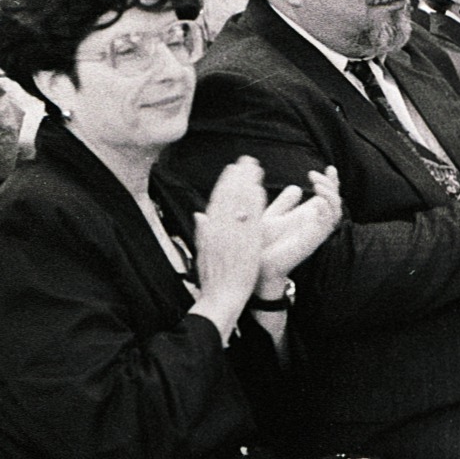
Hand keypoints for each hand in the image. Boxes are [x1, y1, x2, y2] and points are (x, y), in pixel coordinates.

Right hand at [192, 156, 267, 338]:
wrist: (221, 297)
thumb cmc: (213, 278)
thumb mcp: (202, 252)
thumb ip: (202, 232)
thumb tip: (199, 214)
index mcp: (208, 231)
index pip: (216, 201)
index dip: (225, 183)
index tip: (231, 169)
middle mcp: (218, 230)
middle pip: (228, 197)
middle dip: (237, 177)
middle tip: (247, 161)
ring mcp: (232, 236)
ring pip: (238, 204)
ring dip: (247, 183)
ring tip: (255, 168)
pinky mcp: (246, 243)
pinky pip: (250, 218)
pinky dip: (253, 203)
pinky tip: (260, 189)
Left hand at [258, 167, 341, 295]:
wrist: (257, 266)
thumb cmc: (264, 244)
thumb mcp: (273, 216)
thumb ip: (285, 203)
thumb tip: (297, 188)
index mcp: (309, 217)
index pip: (328, 197)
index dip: (332, 182)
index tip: (329, 167)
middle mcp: (316, 224)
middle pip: (336, 202)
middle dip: (330, 185)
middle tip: (314, 175)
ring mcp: (315, 233)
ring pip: (336, 212)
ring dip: (330, 196)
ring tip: (317, 185)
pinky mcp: (311, 242)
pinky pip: (326, 226)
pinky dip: (325, 212)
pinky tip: (316, 202)